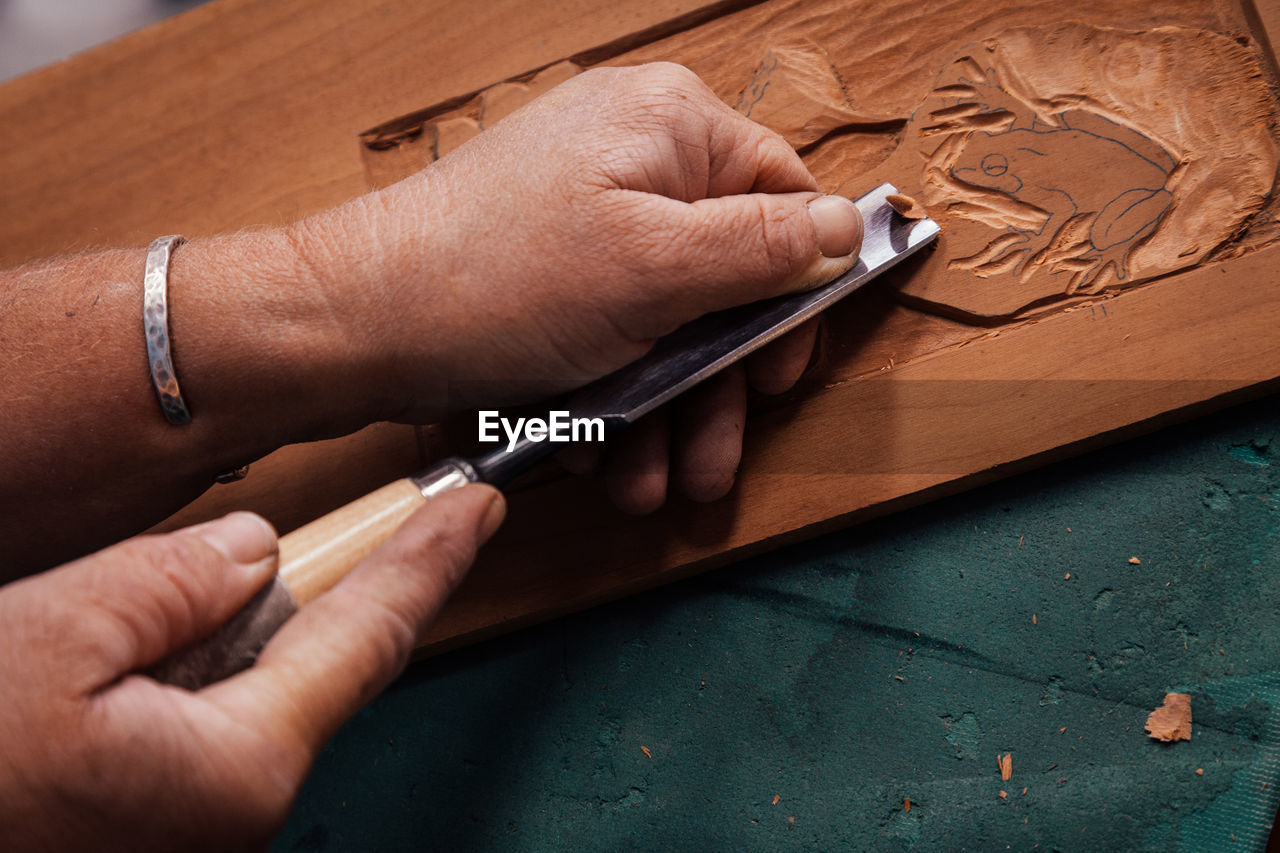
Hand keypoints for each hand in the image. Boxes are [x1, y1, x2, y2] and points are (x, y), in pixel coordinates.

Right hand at [0, 490, 503, 849]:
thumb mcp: (51, 638)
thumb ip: (168, 582)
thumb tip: (250, 552)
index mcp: (240, 764)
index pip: (368, 636)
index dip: (429, 560)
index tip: (478, 509)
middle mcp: (238, 804)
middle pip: (326, 659)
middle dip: (358, 579)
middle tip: (406, 512)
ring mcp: (195, 817)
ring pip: (262, 682)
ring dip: (261, 618)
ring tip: (221, 575)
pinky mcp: (153, 811)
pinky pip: (211, 710)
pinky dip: (206, 655)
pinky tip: (161, 632)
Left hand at [295, 62, 862, 511]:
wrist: (357, 325)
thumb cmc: (498, 280)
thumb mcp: (659, 268)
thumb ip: (765, 250)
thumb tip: (848, 229)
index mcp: (672, 126)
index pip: (784, 198)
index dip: (797, 293)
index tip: (782, 371)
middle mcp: (632, 158)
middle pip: (724, 277)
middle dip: (718, 383)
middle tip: (713, 458)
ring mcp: (586, 212)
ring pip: (667, 318)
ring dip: (666, 409)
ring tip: (652, 480)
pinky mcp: (550, 264)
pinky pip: (611, 328)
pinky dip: (614, 391)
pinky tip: (601, 450)